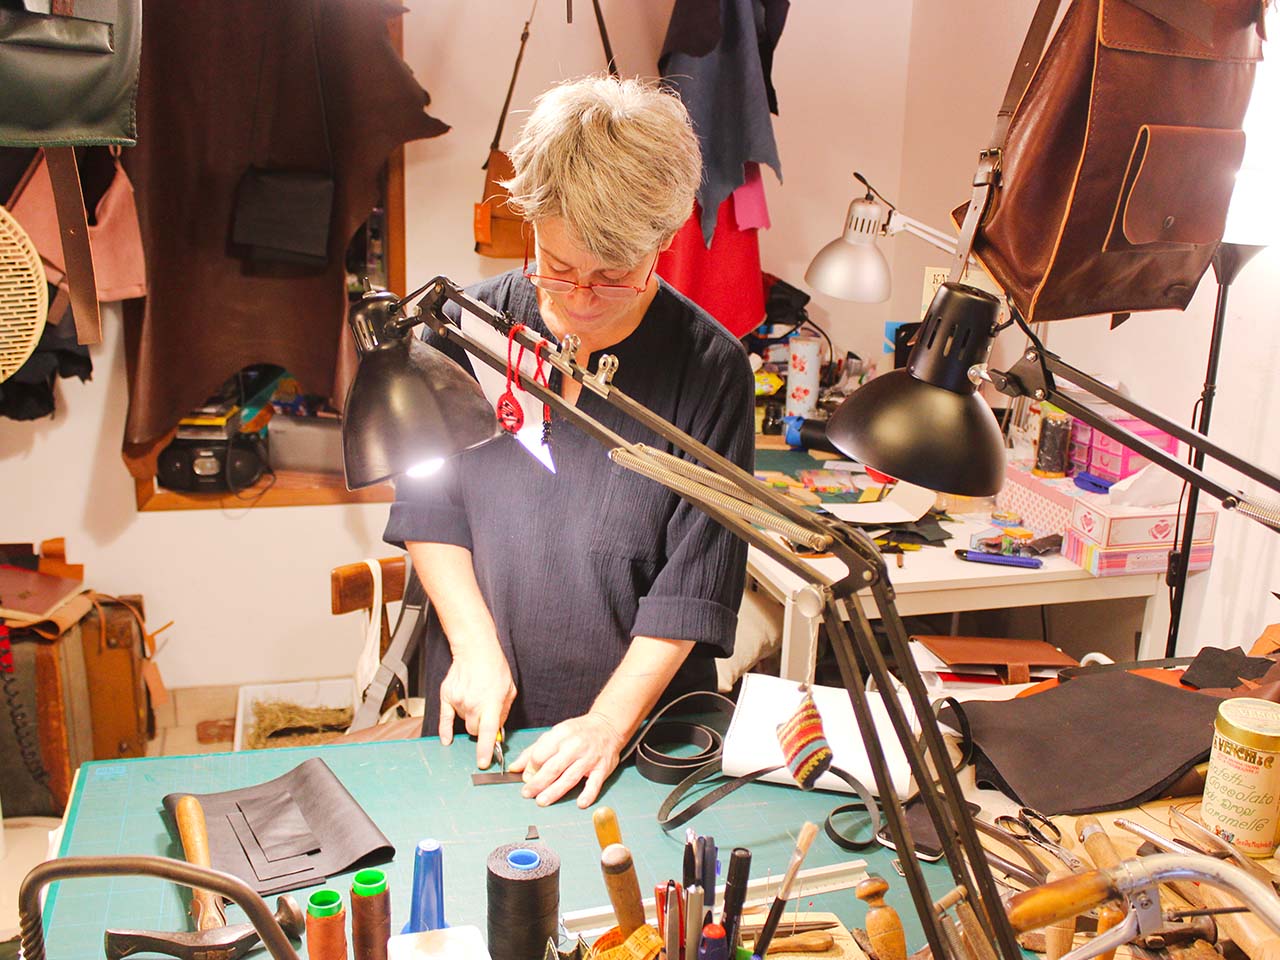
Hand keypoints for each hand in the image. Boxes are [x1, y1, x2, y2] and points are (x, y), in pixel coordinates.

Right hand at [437, 644, 515, 767]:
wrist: (475, 650)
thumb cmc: (495, 668)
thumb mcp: (509, 690)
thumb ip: (503, 712)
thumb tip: (498, 731)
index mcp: (490, 703)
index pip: (487, 733)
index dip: (485, 750)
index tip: (482, 763)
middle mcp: (472, 704)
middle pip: (474, 731)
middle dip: (480, 728)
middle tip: (484, 716)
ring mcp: (458, 701)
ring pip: (464, 722)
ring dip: (469, 718)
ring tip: (475, 700)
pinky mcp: (446, 697)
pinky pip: (445, 720)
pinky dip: (446, 730)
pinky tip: (447, 739)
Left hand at [509, 712, 624, 807]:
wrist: (607, 726)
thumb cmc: (578, 732)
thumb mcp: (555, 734)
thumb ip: (533, 750)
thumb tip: (515, 768)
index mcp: (561, 734)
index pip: (541, 753)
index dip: (531, 767)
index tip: (526, 778)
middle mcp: (575, 745)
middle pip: (553, 767)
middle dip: (538, 782)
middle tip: (527, 794)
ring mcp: (589, 758)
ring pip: (570, 777)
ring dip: (555, 791)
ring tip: (542, 801)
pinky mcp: (602, 768)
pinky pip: (595, 783)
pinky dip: (588, 794)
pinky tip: (580, 803)